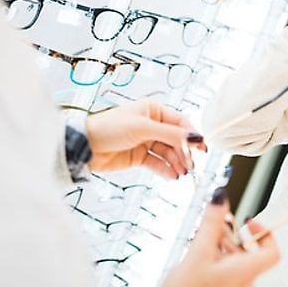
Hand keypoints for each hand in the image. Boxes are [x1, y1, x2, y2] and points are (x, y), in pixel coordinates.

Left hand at [84, 99, 203, 178]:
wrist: (84, 146)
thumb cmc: (109, 128)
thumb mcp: (142, 128)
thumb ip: (170, 134)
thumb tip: (195, 137)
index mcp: (153, 110)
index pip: (180, 122)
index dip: (192, 135)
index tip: (202, 147)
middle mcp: (152, 125)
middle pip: (176, 140)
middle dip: (184, 152)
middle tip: (191, 165)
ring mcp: (146, 141)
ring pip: (168, 153)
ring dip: (177, 163)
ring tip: (182, 173)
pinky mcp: (139, 157)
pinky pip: (158, 163)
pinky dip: (166, 170)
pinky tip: (173, 176)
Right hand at [157, 198, 279, 286]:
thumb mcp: (197, 253)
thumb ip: (211, 224)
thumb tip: (221, 198)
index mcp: (245, 273)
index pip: (272, 250)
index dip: (264, 232)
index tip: (247, 223)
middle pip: (248, 257)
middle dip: (230, 241)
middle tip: (211, 235)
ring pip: (235, 271)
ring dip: (220, 257)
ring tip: (199, 254)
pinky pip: (226, 285)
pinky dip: (215, 273)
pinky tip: (195, 274)